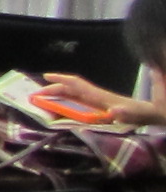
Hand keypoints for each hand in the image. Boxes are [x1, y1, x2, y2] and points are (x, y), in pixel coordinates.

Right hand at [40, 74, 164, 128]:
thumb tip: (113, 111)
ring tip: (45, 101)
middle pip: (73, 90)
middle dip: (54, 89)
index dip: (62, 80)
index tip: (46, 76)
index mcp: (102, 97)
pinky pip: (82, 104)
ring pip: (76, 96)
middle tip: (36, 95)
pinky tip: (66, 108)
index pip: (78, 85)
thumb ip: (125, 113)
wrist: (157, 114)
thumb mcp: (137, 115)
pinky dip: (69, 104)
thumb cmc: (147, 115)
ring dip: (60, 96)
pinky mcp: (104, 110)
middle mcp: (99, 98)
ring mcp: (101, 103)